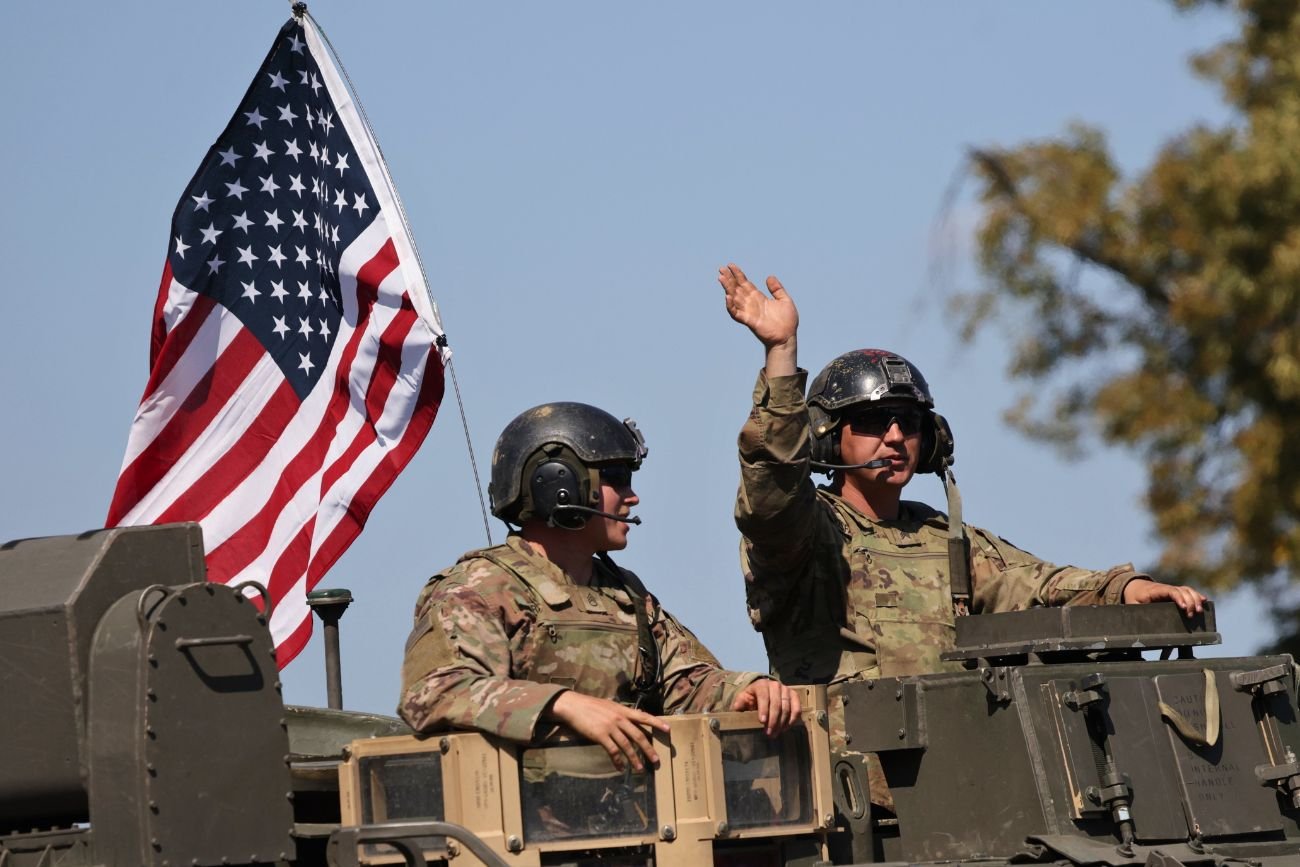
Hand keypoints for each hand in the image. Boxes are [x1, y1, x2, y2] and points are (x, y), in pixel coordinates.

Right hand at [546, 691, 668, 771]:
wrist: (574, 706)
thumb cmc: (591, 705)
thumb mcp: (609, 705)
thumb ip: (621, 712)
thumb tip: (633, 716)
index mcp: (623, 710)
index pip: (644, 716)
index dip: (657, 723)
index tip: (668, 729)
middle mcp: (619, 719)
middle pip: (638, 735)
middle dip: (648, 749)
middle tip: (656, 760)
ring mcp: (610, 727)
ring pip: (627, 746)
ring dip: (634, 759)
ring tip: (640, 769)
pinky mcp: (601, 736)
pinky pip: (613, 751)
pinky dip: (618, 761)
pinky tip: (620, 768)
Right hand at [718, 263, 798, 351]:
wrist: (787, 337)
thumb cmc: (787, 321)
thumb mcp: (784, 300)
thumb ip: (777, 289)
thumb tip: (769, 277)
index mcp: (758, 297)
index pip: (745, 283)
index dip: (738, 274)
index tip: (731, 265)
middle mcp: (751, 303)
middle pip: (737, 288)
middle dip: (729, 279)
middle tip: (721, 269)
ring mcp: (749, 312)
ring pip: (734, 298)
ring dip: (727, 288)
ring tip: (721, 278)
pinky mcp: (749, 321)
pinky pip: (736, 313)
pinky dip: (731, 306)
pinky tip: (727, 297)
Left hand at [731, 679, 801, 736]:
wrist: (763, 693)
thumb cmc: (751, 698)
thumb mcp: (743, 699)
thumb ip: (739, 703)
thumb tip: (736, 708)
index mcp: (761, 684)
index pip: (764, 696)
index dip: (763, 709)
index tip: (762, 722)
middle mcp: (775, 685)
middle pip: (776, 703)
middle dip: (773, 720)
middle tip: (769, 733)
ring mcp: (786, 690)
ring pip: (787, 707)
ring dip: (782, 722)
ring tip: (776, 733)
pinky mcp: (794, 696)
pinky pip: (797, 708)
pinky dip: (793, 719)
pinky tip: (786, 728)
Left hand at [1121, 578, 1207, 615]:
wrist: (1134, 587)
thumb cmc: (1134, 597)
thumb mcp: (1133, 605)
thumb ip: (1137, 613)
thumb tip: (1140, 626)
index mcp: (1155, 590)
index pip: (1170, 591)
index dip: (1179, 598)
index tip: (1184, 608)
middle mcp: (1166, 588)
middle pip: (1182, 591)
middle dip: (1190, 601)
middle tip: (1192, 615)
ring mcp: (1172, 589)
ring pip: (1187, 590)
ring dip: (1195, 599)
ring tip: (1199, 611)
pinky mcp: (1176, 592)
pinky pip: (1188, 592)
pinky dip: (1196, 595)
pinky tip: (1204, 601)